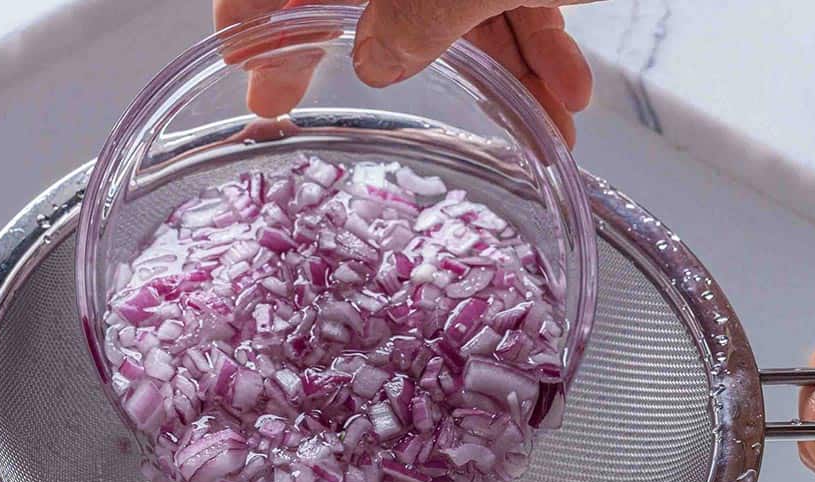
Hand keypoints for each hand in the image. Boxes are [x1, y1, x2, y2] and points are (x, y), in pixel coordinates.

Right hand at [214, 0, 593, 146]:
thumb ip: (421, 11)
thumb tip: (376, 62)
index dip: (257, 13)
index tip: (248, 75)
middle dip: (368, 61)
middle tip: (330, 121)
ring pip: (455, 5)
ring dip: (501, 77)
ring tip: (531, 136)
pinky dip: (542, 48)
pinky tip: (566, 93)